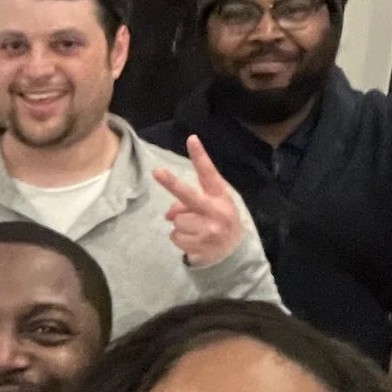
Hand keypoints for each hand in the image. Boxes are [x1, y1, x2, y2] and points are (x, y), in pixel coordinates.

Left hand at [152, 136, 247, 266]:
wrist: (233, 252)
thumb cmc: (218, 220)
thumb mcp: (212, 206)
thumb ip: (189, 202)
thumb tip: (168, 215)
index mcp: (220, 196)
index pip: (208, 173)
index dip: (200, 156)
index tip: (191, 139)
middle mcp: (215, 211)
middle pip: (188, 196)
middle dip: (172, 183)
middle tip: (157, 172)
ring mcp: (208, 231)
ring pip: (177, 220)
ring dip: (181, 224)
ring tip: (195, 228)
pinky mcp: (199, 246)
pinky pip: (175, 236)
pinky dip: (180, 238)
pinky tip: (194, 239)